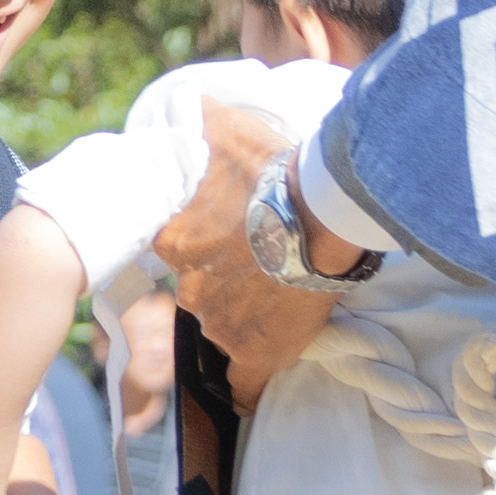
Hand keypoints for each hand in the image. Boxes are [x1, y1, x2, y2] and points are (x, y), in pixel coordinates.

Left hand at [153, 102, 343, 407]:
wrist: (322, 209)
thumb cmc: (278, 164)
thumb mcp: (227, 127)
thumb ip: (202, 119)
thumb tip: (196, 99)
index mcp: (174, 237)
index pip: (173, 258)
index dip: (194, 256)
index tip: (212, 254)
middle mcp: (188, 284)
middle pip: (199, 295)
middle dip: (220, 288)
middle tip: (255, 274)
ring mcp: (220, 320)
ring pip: (223, 329)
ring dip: (242, 320)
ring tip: (276, 304)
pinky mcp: (256, 349)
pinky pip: (243, 384)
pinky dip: (244, 388)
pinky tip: (246, 396)